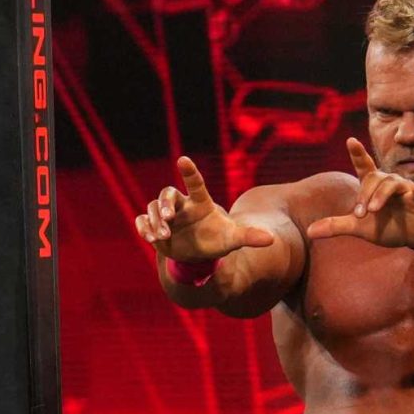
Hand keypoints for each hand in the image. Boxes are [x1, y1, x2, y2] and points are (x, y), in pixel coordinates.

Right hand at [134, 155, 278, 264]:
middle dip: (165, 204)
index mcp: (200, 203)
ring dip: (155, 221)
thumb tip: (271, 239)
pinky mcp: (155, 227)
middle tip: (168, 218)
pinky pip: (143, 221)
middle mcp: (182, 206)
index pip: (195, 183)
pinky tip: (149, 237)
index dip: (189, 171)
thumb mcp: (233, 239)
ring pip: (153, 208)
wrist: (199, 254)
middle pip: (168, 194)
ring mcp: (166, 216)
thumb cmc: (218, 240)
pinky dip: (143, 227)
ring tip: (162, 236)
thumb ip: (249, 236)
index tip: (183, 160)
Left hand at [306, 139, 413, 247]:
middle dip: (364, 195)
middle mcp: (389, 183)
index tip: (350, 140)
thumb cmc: (387, 225)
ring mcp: (406, 189)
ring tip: (372, 210)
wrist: (413, 236)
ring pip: (392, 183)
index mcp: (373, 187)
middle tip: (359, 214)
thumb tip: (308, 231)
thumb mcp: (358, 227)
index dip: (358, 153)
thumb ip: (336, 226)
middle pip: (375, 178)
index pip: (364, 166)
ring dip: (381, 196)